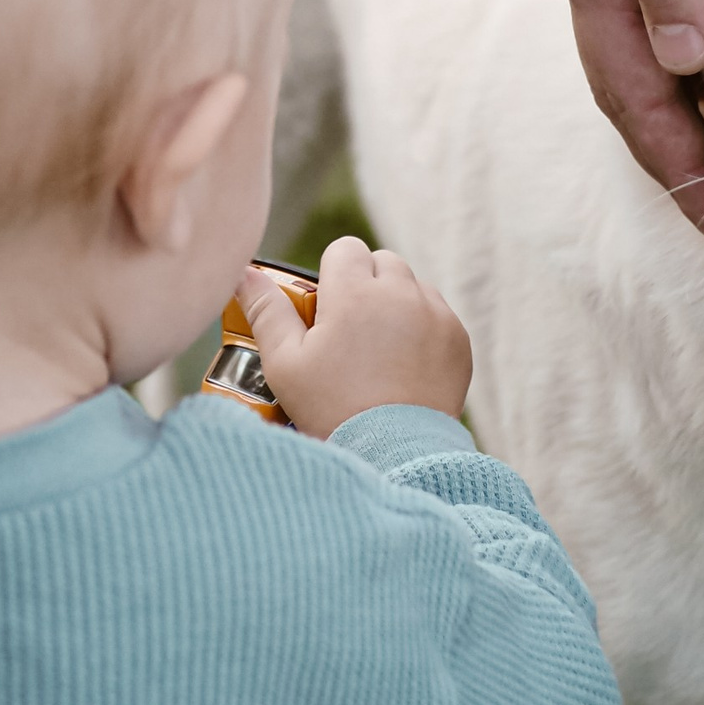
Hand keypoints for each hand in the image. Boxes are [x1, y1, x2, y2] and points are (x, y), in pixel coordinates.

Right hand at [240, 238, 471, 437]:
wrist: (396, 455)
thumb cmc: (333, 409)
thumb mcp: (285, 363)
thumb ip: (266, 311)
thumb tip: (245, 274)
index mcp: (354, 291)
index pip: (345, 249)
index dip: (333, 274)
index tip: (327, 307)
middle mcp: (400, 292)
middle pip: (382, 262)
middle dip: (366, 285)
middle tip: (351, 330)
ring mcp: (435, 314)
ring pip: (412, 286)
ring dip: (397, 304)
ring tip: (379, 349)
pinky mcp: (458, 339)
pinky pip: (439, 315)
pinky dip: (424, 329)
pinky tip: (406, 364)